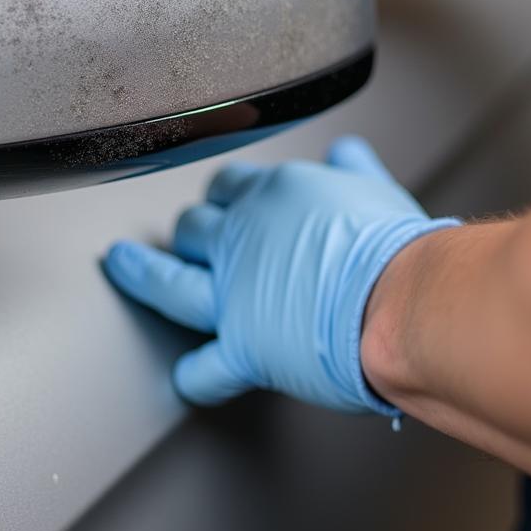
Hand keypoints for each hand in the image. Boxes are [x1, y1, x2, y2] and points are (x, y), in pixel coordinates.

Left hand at [102, 137, 459, 413]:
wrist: (408, 303)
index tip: (221, 205)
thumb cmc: (402, 252)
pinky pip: (204, 368)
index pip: (229, 187)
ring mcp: (235, 292)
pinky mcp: (243, 346)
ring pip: (169, 281)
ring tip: (122, 266)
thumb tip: (346, 153)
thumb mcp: (378, 193)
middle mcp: (245, 238)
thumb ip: (354, 173)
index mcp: (276, 197)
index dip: (222, 199)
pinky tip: (183, 378)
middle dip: (188, 235)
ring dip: (142, 274)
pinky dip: (193, 377)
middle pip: (193, 228)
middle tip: (189, 242)